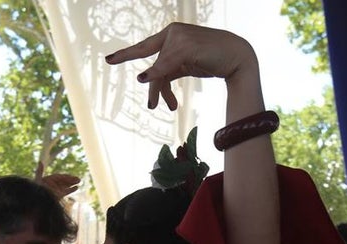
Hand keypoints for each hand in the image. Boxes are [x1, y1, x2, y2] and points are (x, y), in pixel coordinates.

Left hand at [34, 161, 80, 198]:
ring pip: (66, 186)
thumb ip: (39, 171)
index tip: (72, 177)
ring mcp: (56, 190)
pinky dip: (71, 189)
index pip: (59, 177)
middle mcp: (53, 184)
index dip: (66, 177)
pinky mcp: (59, 195)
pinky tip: (77, 187)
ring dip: (72, 184)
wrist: (38, 199)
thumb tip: (40, 161)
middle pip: (64, 181)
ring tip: (79, 182)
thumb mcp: (38, 179)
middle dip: (71, 180)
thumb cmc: (36, 189)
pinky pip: (66, 191)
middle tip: (79, 179)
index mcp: (49, 179)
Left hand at [105, 22, 256, 109]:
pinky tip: (146, 80)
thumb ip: (169, 68)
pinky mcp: (184, 47)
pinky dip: (155, 75)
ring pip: (159, 69)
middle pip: (153, 61)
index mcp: (173, 35)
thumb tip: (153, 82)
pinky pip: (164, 66)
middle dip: (138, 70)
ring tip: (164, 106)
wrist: (237, 57)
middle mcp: (173, 33)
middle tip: (109, 62)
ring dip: (160, 90)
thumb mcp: (186, 65)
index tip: (110, 59)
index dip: (128, 53)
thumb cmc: (213, 60)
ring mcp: (178, 38)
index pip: (146, 46)